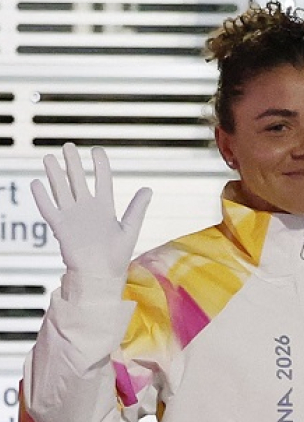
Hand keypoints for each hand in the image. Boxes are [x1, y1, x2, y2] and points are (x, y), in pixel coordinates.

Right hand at [32, 144, 151, 280]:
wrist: (100, 275)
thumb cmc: (116, 257)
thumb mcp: (130, 229)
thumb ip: (137, 208)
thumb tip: (148, 188)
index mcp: (104, 208)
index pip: (101, 180)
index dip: (99, 165)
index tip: (96, 150)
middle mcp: (87, 209)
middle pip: (77, 180)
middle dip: (72, 164)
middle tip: (67, 146)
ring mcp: (72, 217)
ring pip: (61, 190)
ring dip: (55, 174)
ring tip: (48, 158)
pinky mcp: (60, 227)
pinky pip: (49, 209)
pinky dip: (42, 196)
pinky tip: (37, 182)